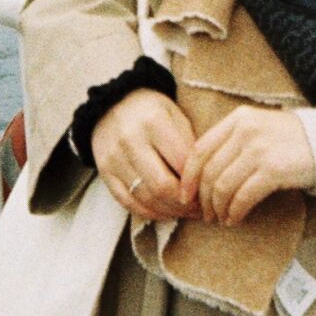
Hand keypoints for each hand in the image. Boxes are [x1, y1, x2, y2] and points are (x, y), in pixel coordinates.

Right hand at [92, 89, 198, 221]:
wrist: (113, 103)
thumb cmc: (154, 111)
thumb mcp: (176, 116)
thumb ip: (191, 145)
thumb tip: (206, 182)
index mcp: (154, 121)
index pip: (182, 163)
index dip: (199, 183)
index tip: (210, 191)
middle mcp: (130, 139)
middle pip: (162, 186)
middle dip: (185, 204)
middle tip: (200, 208)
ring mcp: (114, 158)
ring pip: (145, 198)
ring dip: (170, 211)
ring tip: (186, 212)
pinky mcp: (104, 171)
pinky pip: (127, 202)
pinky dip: (149, 212)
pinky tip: (165, 212)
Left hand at [181, 105, 315, 225]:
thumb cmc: (289, 140)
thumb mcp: (257, 128)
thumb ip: (231, 142)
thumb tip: (200, 174)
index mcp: (238, 119)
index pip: (200, 149)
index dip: (189, 176)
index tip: (185, 196)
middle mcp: (245, 130)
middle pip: (210, 171)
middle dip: (203, 198)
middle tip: (205, 214)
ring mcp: (259, 149)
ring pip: (223, 186)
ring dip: (218, 208)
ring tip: (221, 218)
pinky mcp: (273, 169)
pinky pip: (243, 196)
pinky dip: (235, 211)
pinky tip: (236, 219)